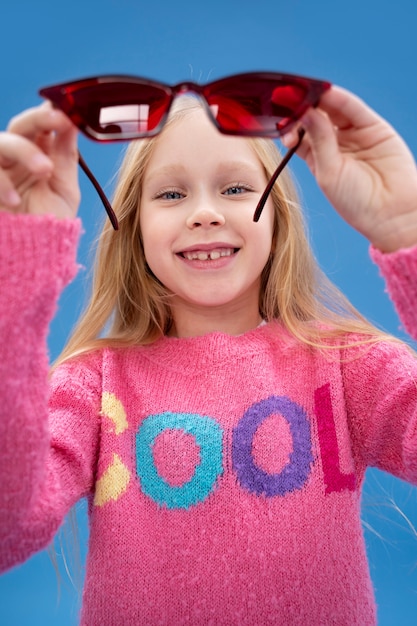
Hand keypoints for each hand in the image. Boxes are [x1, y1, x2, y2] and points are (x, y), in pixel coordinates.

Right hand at [0, 104, 79, 219]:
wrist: (33, 255)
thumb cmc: (49, 224)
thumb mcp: (64, 190)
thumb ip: (66, 157)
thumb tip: (74, 121)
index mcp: (39, 156)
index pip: (41, 124)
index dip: (52, 113)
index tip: (69, 112)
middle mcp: (16, 159)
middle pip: (19, 126)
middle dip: (39, 119)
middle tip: (60, 121)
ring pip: (1, 143)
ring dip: (24, 150)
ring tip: (45, 170)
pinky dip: (1, 183)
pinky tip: (15, 200)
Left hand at [282, 86, 416, 252]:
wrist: (390, 212)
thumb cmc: (356, 201)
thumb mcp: (329, 172)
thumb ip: (318, 141)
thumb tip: (304, 111)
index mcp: (317, 159)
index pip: (298, 134)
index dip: (288, 124)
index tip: (278, 118)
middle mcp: (334, 144)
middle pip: (313, 118)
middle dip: (300, 107)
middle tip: (286, 97)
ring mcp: (353, 134)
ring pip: (331, 110)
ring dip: (316, 99)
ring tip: (302, 92)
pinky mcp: (372, 127)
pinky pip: (352, 108)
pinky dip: (338, 98)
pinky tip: (324, 92)